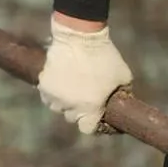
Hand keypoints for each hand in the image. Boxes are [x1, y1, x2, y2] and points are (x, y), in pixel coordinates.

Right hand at [37, 16, 133, 134]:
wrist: (80, 37)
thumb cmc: (105, 57)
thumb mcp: (123, 77)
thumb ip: (122, 94)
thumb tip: (122, 102)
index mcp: (90, 109)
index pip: (88, 129)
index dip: (93, 123)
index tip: (97, 114)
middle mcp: (70, 107)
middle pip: (73, 117)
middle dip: (81, 110)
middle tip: (87, 95)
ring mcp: (54, 97)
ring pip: (59, 107)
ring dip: (66, 101)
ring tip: (74, 85)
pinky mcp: (43, 85)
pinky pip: (48, 95)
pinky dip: (55, 91)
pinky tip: (63, 79)